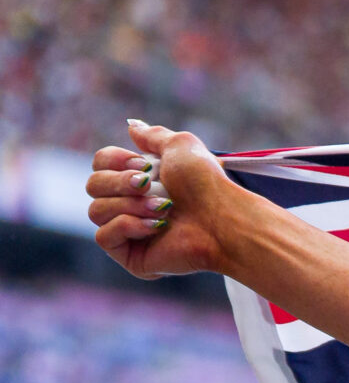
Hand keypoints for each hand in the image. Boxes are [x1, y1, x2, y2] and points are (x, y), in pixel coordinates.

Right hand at [87, 121, 237, 279]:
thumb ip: (153, 136)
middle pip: (93, 185)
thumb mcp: (180, 146)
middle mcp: (130, 204)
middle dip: (122, 183)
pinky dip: (128, 227)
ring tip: (163, 209)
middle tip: (149, 186)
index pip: (98, 164)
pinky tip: (156, 227)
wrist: (222, 218)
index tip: (144, 165)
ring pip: (96, 211)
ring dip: (130, 206)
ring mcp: (130, 232)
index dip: (114, 161)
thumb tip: (131, 126)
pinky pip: (103, 236)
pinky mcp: (132, 256)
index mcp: (138, 179)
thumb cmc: (206, 183)